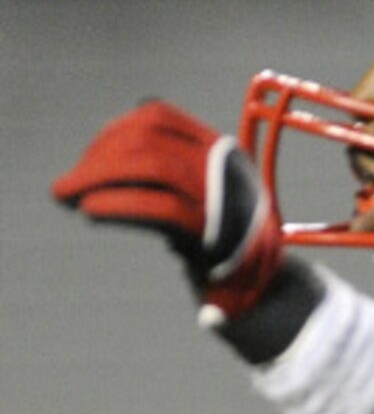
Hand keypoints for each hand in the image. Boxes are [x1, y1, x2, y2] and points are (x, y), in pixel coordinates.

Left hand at [53, 100, 283, 319]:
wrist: (268, 296)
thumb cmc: (225, 248)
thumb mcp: (200, 200)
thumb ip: (164, 175)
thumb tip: (99, 162)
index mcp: (221, 150)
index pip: (158, 117)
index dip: (114, 131)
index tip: (89, 160)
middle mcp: (225, 166)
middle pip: (148, 139)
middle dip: (97, 158)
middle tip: (64, 186)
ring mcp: (224, 197)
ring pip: (151, 165)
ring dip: (98, 177)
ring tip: (66, 198)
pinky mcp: (219, 233)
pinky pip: (162, 207)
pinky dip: (119, 204)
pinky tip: (90, 212)